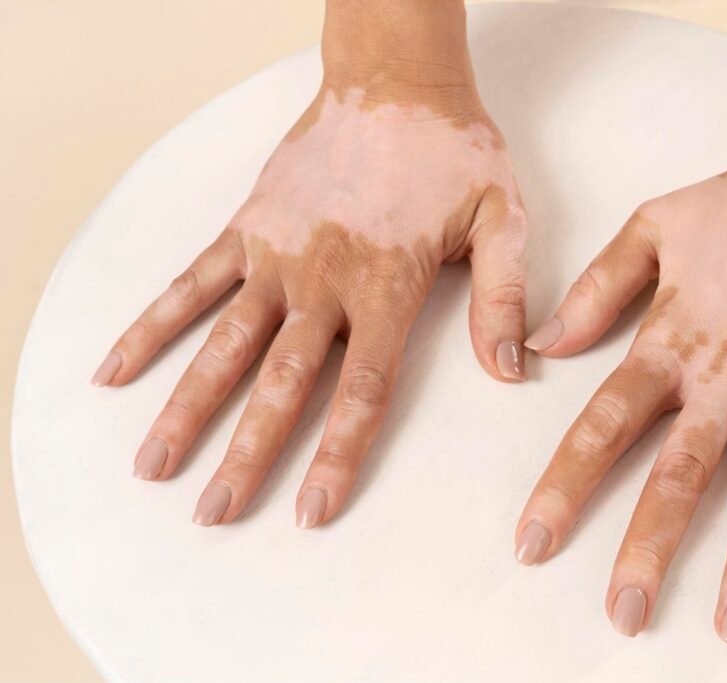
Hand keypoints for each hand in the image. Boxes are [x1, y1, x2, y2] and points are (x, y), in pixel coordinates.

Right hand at [92, 47, 526, 527]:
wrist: (395, 79)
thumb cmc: (452, 150)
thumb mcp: (503, 217)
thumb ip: (503, 296)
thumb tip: (513, 370)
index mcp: (387, 286)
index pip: (361, 389)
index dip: (336, 454)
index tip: (310, 511)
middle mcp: (323, 279)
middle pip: (280, 383)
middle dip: (247, 454)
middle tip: (214, 514)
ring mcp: (276, 253)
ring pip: (224, 344)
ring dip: (187, 407)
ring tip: (154, 464)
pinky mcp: (248, 227)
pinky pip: (192, 282)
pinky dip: (153, 326)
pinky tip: (117, 369)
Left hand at [514, 143, 726, 643]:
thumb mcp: (654, 227)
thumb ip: (598, 288)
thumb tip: (544, 342)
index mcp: (671, 342)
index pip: (604, 425)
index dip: (564, 486)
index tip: (532, 543)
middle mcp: (724, 376)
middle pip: (678, 474)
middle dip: (647, 547)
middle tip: (623, 612)